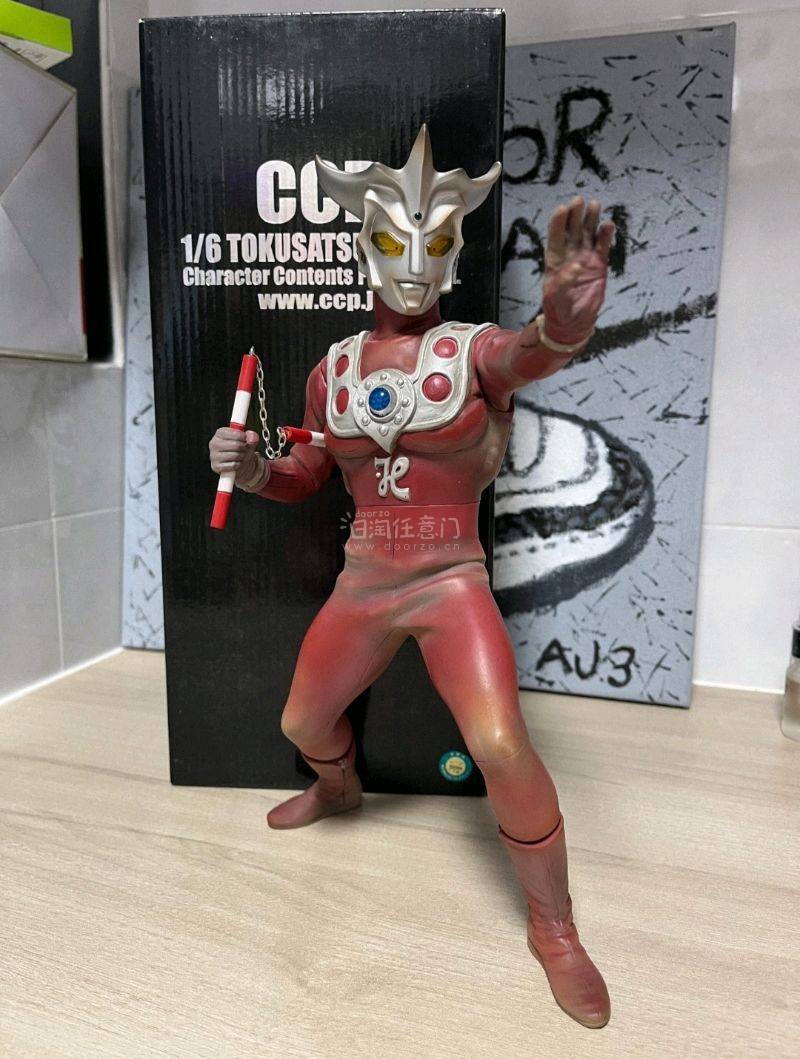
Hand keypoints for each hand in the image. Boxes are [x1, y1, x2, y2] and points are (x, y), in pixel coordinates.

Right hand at [209, 427, 261, 484]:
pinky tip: (237, 462)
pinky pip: (233, 465)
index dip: (243, 436)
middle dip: (244, 447)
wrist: (237, 464)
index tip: (245, 439)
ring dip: (243, 456)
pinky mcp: (216, 466)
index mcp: (220, 433)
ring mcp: (214, 455)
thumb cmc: (240, 450)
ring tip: (242, 455)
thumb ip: (251, 436)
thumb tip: (252, 436)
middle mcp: (214, 443)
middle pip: (236, 445)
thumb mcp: (247, 441)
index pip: (234, 433)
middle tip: (245, 448)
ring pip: (235, 455)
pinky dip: (239, 465)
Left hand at [541, 197, 614, 344]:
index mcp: (555, 261)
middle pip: (572, 230)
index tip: (562, 208)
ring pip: (588, 234)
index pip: (555, 237)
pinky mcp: (599, 264)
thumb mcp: (556, 299)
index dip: (558, 223)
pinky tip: (609, 224)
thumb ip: (563, 283)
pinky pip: (603, 246)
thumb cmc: (560, 310)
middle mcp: (570, 255)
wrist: (575, 322)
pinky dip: (605, 235)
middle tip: (579, 200)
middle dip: (575, 215)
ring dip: (591, 220)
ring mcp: (585, 257)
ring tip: (595, 205)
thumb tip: (574, 266)